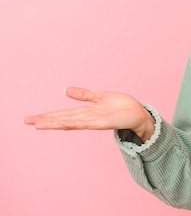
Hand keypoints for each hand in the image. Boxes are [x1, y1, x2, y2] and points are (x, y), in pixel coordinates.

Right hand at [24, 87, 154, 141]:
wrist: (138, 113)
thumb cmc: (121, 106)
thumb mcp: (99, 96)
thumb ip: (83, 95)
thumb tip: (65, 91)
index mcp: (85, 112)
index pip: (62, 114)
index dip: (47, 116)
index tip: (31, 118)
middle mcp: (87, 118)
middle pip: (62, 119)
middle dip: (45, 121)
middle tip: (27, 122)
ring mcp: (94, 121)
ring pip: (70, 122)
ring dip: (54, 123)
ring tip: (38, 124)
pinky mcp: (103, 122)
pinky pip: (86, 123)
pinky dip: (74, 123)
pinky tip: (63, 123)